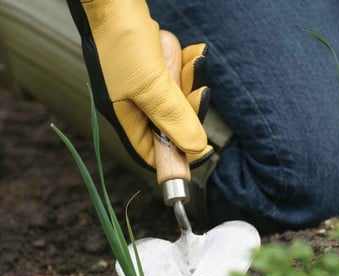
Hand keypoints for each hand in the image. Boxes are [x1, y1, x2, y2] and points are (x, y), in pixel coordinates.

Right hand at [67, 0, 212, 168]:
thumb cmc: (122, 41)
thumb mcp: (150, 86)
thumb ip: (173, 118)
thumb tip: (195, 147)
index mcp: (124, 116)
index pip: (150, 150)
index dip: (174, 155)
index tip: (200, 151)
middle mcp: (134, 105)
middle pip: (169, 125)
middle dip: (187, 108)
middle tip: (198, 92)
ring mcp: (144, 86)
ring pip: (176, 99)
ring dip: (189, 81)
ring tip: (193, 61)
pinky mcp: (153, 69)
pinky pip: (177, 77)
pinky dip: (188, 66)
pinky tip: (193, 53)